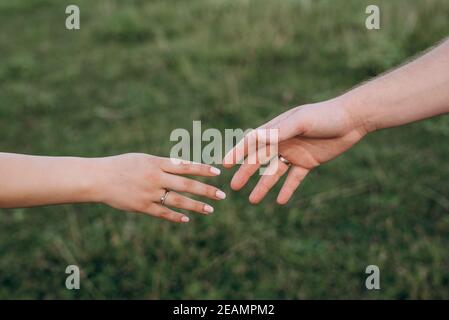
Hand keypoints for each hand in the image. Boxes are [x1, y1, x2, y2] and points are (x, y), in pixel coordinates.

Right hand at [92, 153, 224, 222]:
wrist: (98, 178)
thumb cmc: (122, 165)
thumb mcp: (143, 159)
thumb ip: (163, 163)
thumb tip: (184, 165)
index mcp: (156, 163)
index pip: (185, 166)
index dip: (202, 169)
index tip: (217, 173)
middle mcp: (155, 177)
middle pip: (186, 184)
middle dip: (206, 190)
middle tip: (222, 195)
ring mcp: (149, 193)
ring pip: (177, 200)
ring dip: (195, 206)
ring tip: (210, 210)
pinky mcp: (142, 206)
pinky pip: (162, 213)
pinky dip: (175, 216)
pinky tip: (186, 219)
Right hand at [223, 98, 367, 204]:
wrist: (353, 120)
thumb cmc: (325, 116)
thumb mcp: (301, 121)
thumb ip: (279, 131)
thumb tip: (255, 139)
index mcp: (277, 128)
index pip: (252, 142)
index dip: (238, 152)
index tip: (225, 164)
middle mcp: (282, 141)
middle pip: (259, 160)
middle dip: (246, 173)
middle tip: (234, 187)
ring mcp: (295, 153)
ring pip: (274, 172)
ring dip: (263, 186)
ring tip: (252, 200)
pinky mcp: (308, 162)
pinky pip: (294, 178)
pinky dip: (287, 189)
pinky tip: (279, 201)